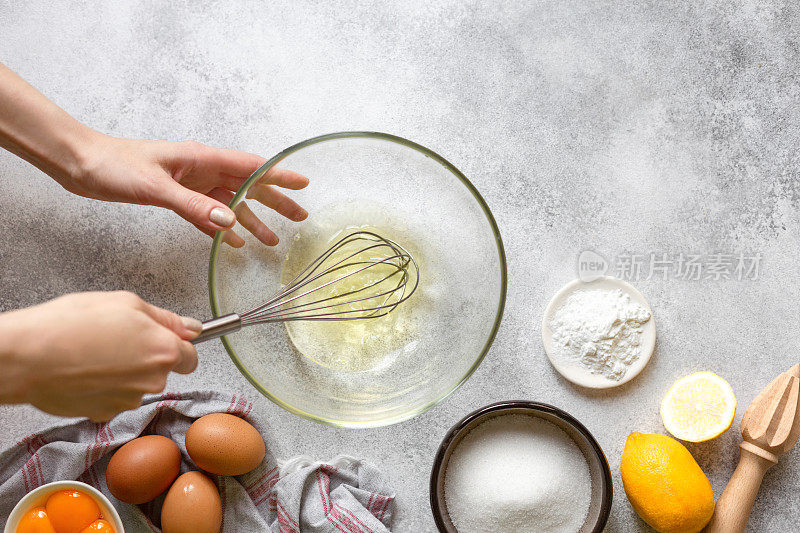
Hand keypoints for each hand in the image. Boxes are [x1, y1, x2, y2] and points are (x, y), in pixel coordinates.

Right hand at [0, 291, 201, 420]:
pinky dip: (104, 387)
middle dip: (146, 358)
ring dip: (124, 372)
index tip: (166, 341)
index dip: (179, 347)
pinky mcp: (104, 413)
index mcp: (162, 350)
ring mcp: (128, 400)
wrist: (28, 357)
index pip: (191, 357)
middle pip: (162, 371)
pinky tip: (85, 371)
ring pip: (137, 385)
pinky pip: (114, 397)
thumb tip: (190, 328)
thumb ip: (165, 318)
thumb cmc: (71, 325)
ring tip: (95, 354)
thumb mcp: (125, 303)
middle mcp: (152, 380)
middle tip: (117, 339)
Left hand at [75, 135, 308, 246]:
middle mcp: (201, 170)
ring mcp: (190, 184)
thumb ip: (193, 205)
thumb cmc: (113, 165)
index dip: (279, 175)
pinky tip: (234, 242)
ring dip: (252, 221)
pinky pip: (208, 215)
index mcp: (201, 159)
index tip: (303, 182)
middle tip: (299, 216)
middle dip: (275, 201)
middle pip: (248, 186)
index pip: (251, 166)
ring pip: (231, 204)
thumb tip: (228, 220)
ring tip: (272, 240)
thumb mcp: (155, 187)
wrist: (81, 164)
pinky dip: (223, 229)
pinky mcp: (176, 197)